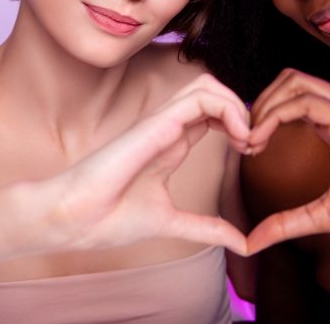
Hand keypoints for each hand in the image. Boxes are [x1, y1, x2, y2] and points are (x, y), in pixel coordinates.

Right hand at [31, 74, 250, 255]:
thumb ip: (208, 227)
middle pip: (213, 93)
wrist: (74, 221)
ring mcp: (162, 121)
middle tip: (254, 143)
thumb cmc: (111, 218)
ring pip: (208, 86)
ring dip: (237, 106)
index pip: (213, 115)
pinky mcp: (157, 122)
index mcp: (172, 143)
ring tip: (247, 139)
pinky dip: (228, 109)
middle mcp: (169, 126)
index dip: (240, 126)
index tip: (252, 153)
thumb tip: (242, 243)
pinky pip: (200, 98)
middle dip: (243, 111)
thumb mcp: (173, 222)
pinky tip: (238, 136)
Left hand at [246, 69, 329, 253]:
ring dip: (263, 107)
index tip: (249, 146)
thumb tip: (252, 242)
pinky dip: (275, 116)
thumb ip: (287, 220)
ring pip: (293, 82)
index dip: (264, 114)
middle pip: (289, 80)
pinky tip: (262, 140)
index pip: (292, 97)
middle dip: (259, 104)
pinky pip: (305, 102)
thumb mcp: (324, 213)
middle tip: (245, 139)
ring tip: (251, 140)